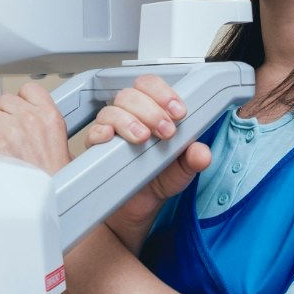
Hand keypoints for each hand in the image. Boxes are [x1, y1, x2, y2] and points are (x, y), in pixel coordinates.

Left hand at [0, 82, 72, 174]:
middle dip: (5, 117)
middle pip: (4, 101)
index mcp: (49, 116)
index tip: (21, 112)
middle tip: (10, 137)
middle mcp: (29, 119)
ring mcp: (8, 130)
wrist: (47, 202)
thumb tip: (27, 115)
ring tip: (0, 148)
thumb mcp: (60, 142)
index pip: (28, 89)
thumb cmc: (54, 180)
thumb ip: (43, 122)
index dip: (21, 101)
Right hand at [76, 75, 205, 252]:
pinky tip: (111, 137)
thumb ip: (194, 159)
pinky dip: (101, 131)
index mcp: (152, 112)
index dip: (163, 93)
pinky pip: (92, 133)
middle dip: (151, 110)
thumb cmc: (159, 179)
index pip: (151, 86)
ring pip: (112, 110)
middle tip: (166, 131)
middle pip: (130, 95)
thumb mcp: (183, 170)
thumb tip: (201, 152)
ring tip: (143, 138)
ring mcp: (112, 131)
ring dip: (129, 120)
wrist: (139, 207)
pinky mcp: (97, 150)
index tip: (178, 112)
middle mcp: (130, 116)